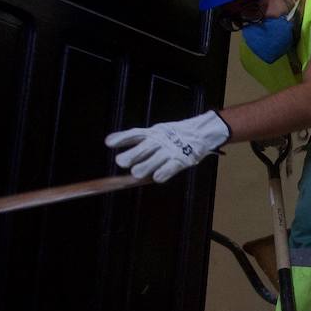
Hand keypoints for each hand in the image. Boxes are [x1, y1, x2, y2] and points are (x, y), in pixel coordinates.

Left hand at [105, 111, 229, 182]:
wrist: (202, 132)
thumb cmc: (174, 136)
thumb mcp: (156, 133)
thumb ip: (137, 140)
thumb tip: (110, 143)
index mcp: (153, 133)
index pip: (135, 134)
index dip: (122, 138)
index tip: (109, 143)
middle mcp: (160, 141)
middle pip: (144, 147)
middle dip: (132, 155)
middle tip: (121, 162)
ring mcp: (171, 150)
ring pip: (156, 159)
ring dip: (145, 166)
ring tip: (136, 173)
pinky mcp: (182, 160)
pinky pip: (171, 168)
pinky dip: (163, 173)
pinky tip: (157, 178)